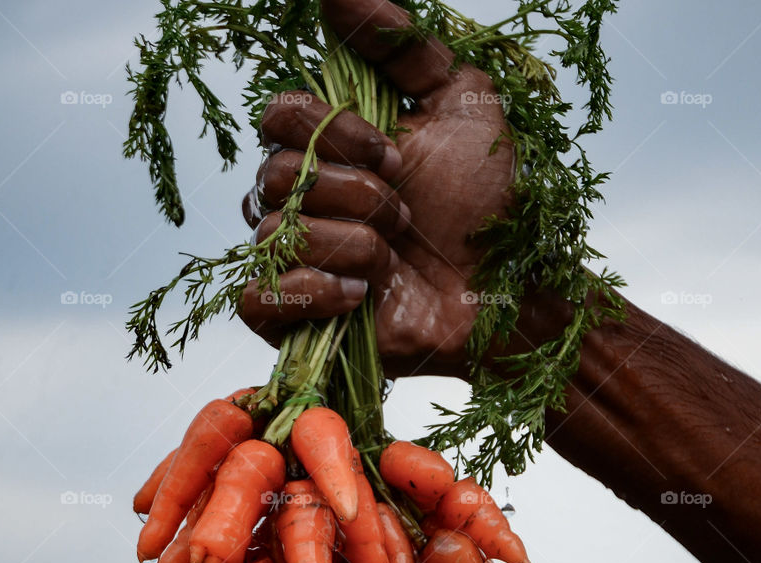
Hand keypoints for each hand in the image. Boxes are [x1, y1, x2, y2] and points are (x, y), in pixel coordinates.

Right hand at [239, 0, 515, 379]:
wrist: (504, 294)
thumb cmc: (486, 204)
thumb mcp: (461, 103)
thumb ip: (402, 44)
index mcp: (330, 149)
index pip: (279, 117)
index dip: (335, 133)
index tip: (397, 156)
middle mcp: (305, 201)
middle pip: (274, 175)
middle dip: (351, 193)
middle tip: (405, 213)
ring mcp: (298, 262)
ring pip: (275, 235)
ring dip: (350, 243)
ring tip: (395, 260)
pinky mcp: (298, 320)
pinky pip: (256, 301)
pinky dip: (308, 293)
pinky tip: (359, 296)